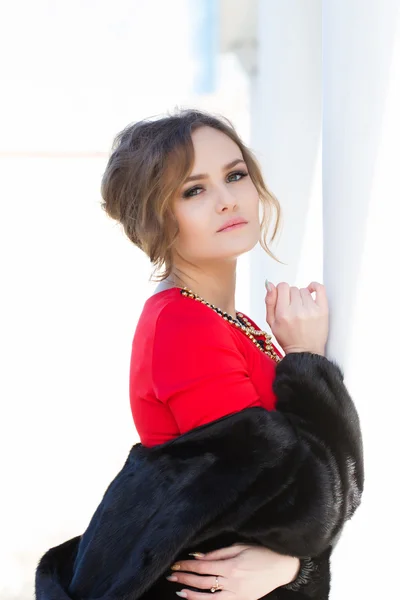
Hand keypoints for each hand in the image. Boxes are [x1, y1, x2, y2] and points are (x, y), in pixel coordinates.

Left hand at [167, 543, 299, 599]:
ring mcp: (237, 594)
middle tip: (171, 576)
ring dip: (192, 594)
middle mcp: (232, 582)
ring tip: (179, 591)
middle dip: (185, 579)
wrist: (281, 567)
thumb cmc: (260, 552)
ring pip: (209, 598)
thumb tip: (198, 556)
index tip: (175, 565)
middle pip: (203, 582)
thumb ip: (217, 553)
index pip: (202, 566)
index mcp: (231, 565)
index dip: (187, 566)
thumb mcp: (239, 546)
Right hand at [265, 281, 328, 355]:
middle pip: (293, 289)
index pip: (282, 287)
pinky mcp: (323, 311)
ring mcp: (311, 310)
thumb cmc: (288, 338)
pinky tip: (311, 291)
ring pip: (304, 290)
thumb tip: (270, 284)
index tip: (284, 299)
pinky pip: (320, 289)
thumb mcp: (271, 323)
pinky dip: (315, 287)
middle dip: (291, 297)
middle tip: (293, 309)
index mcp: (283, 313)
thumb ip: (269, 302)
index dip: (282, 292)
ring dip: (302, 297)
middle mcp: (297, 311)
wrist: (305, 352)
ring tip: (302, 309)